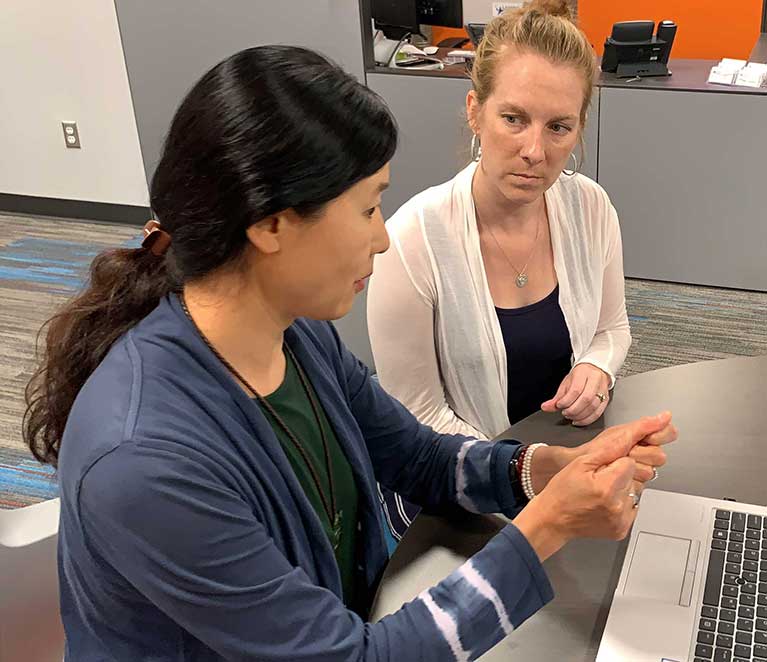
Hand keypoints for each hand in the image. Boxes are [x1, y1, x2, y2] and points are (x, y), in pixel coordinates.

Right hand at [514, 413, 676, 560]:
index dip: (615, 461)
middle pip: (634, 476)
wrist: (553, 519)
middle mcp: (617, 506)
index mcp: (607, 487)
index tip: (601, 467)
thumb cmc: (562, 491)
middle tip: (597, 480)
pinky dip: (621, 503)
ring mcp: (621, 519)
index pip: (629, 462)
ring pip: (634, 490)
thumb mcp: (580, 463)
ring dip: (621, 488)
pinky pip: (632, 506)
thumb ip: (610, 449)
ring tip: (600, 492)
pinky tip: (604, 503)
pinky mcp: (622, 528)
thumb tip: (632, 436)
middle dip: (619, 474)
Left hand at [541, 363, 610, 425]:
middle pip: (586, 399)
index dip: (566, 400)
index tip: (559, 405)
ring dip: (580, 415)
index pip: (576, 389)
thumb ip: (556, 397)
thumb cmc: (580, 377)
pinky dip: (588, 419)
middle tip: (565, 413)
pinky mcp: (606, 399)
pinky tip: (579, 420)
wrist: (595, 370)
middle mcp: (595, 381)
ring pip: (593, 406)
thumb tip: (546, 407)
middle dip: (573, 409)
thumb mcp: (566, 384)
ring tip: (571, 416)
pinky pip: (598, 412)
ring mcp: (603, 390)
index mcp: (583, 373)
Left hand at [576, 411, 676, 483]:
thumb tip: (666, 416)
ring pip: (651, 471)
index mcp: (641, 437)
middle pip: (660, 455)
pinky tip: (618, 475)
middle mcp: (643, 453)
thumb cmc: (595, 449)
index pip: (668, 433)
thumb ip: (645, 425)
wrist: (579, 468)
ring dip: (633, 467)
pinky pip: (641, 485)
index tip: (646, 438)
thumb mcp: (620, 433)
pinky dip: (628, 480)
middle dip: (641, 453)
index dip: (660, 436)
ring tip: (617, 463)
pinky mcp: (634, 486)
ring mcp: (639, 470)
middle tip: (626, 451)